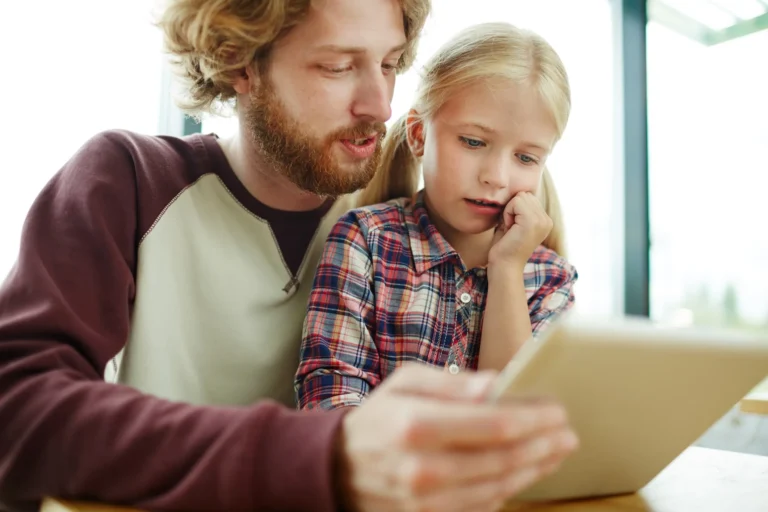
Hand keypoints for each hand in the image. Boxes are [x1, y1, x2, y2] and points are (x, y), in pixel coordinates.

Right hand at [334, 363, 577, 511]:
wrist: (340, 467)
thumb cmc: (379, 417)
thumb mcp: (405, 382)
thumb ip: (452, 383)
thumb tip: (497, 384)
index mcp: (417, 425)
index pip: (495, 424)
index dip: (534, 418)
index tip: (557, 410)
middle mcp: (424, 467)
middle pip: (504, 458)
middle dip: (544, 444)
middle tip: (568, 433)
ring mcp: (428, 500)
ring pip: (500, 486)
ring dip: (536, 468)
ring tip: (556, 452)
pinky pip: (484, 505)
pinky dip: (511, 488)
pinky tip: (527, 472)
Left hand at [488, 192, 552, 269]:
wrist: (504, 266)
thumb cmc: (504, 247)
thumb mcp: (513, 223)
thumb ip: (518, 208)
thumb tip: (515, 191)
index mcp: (545, 221)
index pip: (527, 197)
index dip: (514, 208)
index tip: (512, 228)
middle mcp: (547, 220)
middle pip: (524, 194)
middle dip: (512, 208)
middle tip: (510, 228)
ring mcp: (542, 221)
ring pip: (520, 197)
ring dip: (509, 211)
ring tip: (510, 229)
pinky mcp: (533, 222)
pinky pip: (516, 202)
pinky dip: (507, 214)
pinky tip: (509, 229)